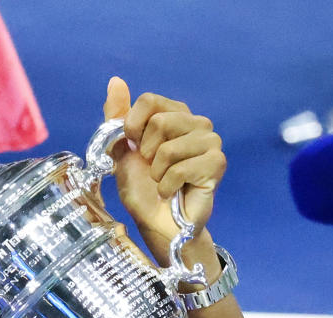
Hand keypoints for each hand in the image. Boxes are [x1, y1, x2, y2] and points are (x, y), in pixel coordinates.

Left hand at [103, 77, 225, 263]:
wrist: (157, 222)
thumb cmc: (142, 187)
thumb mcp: (121, 150)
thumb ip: (116, 116)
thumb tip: (115, 80)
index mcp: (175, 114)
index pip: (149, 100)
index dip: (132, 127)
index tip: (133, 147)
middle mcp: (196, 122)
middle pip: (159, 122)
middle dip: (145, 152)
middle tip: (152, 169)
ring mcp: (210, 142)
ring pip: (168, 148)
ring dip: (156, 172)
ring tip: (163, 181)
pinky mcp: (217, 163)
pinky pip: (180, 169)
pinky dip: (167, 186)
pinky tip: (172, 192)